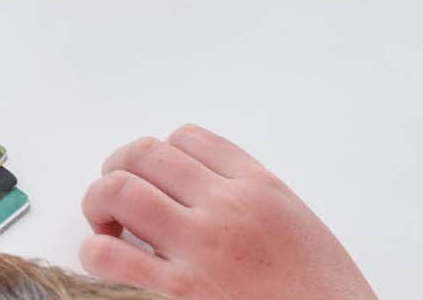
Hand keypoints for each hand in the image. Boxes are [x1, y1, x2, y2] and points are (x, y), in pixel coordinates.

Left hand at [79, 126, 378, 299]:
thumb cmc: (327, 294)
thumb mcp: (300, 226)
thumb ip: (253, 200)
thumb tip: (205, 192)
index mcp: (260, 187)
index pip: (188, 139)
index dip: (160, 153)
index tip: (154, 174)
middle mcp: (227, 206)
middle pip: (145, 155)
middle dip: (119, 167)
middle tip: (116, 195)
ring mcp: (201, 246)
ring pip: (119, 191)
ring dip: (99, 201)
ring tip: (106, 224)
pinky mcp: (180, 290)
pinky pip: (112, 255)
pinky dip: (96, 251)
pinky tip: (104, 259)